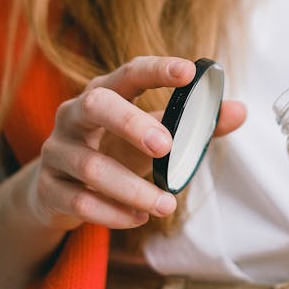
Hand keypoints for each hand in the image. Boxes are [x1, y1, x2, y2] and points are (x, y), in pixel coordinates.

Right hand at [29, 56, 245, 232]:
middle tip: (166, 146)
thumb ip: (195, 124)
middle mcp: (73, 115)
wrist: (57, 191)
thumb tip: (240, 110)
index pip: (129, 73)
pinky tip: (138, 218)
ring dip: (132, 188)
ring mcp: (56, 151)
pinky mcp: (48, 189)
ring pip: (91, 166)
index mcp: (103, 93)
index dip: (157, 70)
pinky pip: (80, 202)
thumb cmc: (114, 152)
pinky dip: (113, 213)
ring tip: (166, 205)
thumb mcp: (152, 136)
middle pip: (96, 105)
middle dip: (131, 123)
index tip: (189, 72)